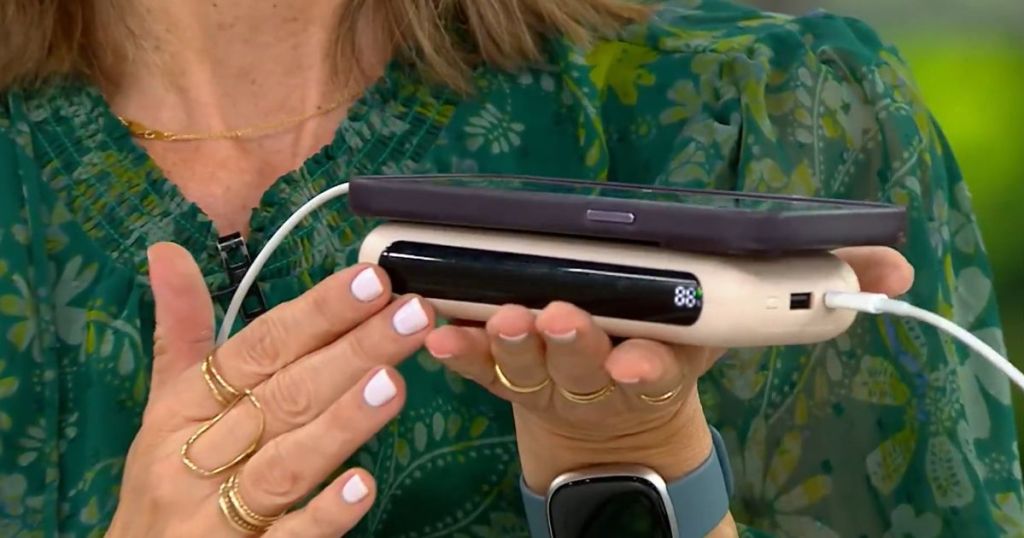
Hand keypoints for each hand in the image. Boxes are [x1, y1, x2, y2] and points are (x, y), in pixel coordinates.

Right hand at [107, 243, 434, 536]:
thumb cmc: (162, 479)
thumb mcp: (165, 407)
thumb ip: (181, 333)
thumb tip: (167, 249)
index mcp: (185, 407)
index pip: (256, 351)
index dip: (315, 314)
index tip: (372, 280)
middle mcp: (198, 456)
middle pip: (282, 398)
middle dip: (350, 354)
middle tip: (411, 316)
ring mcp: (218, 515)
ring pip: (286, 463)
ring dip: (341, 423)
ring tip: (395, 383)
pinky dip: (323, 512)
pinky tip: (364, 486)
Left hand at [423, 246, 913, 506]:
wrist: (613, 434)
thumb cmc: (670, 356)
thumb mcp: (739, 331)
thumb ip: (812, 296)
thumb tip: (892, 272)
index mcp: (658, 367)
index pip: (658, 370)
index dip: (646, 366)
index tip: (637, 362)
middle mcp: (600, 379)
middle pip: (587, 364)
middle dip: (575, 344)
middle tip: (561, 317)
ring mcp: (548, 382)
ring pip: (527, 366)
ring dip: (511, 341)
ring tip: (501, 314)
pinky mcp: (506, 375)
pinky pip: (478, 367)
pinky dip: (458, 350)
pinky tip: (437, 329)